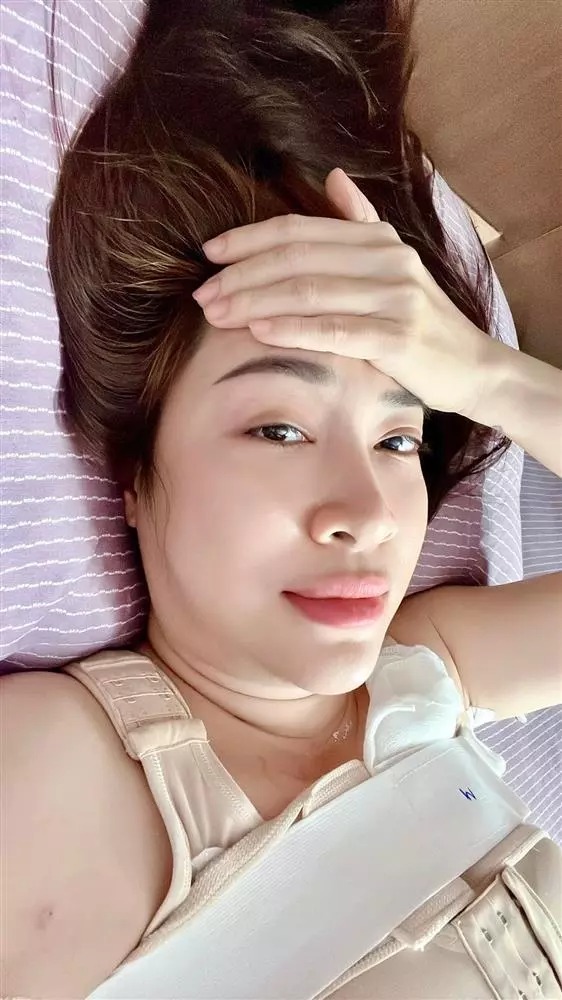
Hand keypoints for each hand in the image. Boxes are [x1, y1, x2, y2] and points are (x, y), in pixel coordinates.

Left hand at [193, 168, 494, 415]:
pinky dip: (291, 328)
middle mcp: (387, 259)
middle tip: (202, 295)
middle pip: (296, 259)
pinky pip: (333, 330)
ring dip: (253, 302)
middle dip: (241, 275)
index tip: (209, 254)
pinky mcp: (398, 337)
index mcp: (377, 239)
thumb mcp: (395, 264)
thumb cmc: (422, 321)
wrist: (473, 367)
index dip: (249, 239)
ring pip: (308, 292)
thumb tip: (332, 178)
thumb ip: (362, 222)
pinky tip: (257, 331)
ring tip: (215, 315)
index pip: (299, 231)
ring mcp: (395, 297)